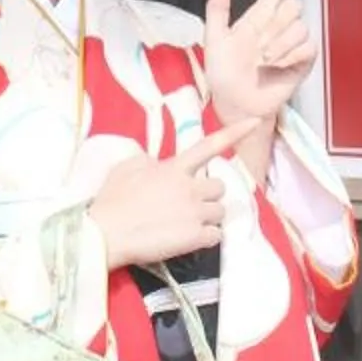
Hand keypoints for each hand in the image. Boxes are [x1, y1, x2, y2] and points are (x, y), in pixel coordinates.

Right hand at [89, 123, 257, 268]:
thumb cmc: (111, 201)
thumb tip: (159, 163)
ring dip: (208, 217)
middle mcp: (190, 187)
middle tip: (188, 205)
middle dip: (208, 195)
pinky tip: (187, 239)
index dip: (235, 132)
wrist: (105, 234)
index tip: (256, 121)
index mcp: (174, 167)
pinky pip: (216, 236)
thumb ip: (149, 161)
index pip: (209, 145)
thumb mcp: (126, 168)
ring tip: (185, 224)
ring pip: (220, 212)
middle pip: (219, 187)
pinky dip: (205, 238)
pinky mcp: (196, 237)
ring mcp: (195, 213)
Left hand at [204, 0, 314, 176]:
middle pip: (292, 5)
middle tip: (258, 48)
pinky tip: (278, 66)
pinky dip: (290, 56)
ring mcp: (292, 44)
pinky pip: (307, 46)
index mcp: (257, 16)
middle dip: (275, 26)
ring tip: (265, 61)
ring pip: (300, 26)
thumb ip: (217, 9)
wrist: (236, 104)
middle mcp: (278, 26)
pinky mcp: (303, 61)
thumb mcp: (214, 40)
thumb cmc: (223, 74)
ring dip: (280, 45)